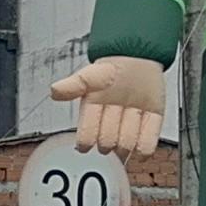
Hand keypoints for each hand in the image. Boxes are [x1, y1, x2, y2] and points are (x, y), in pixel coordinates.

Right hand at [49, 56, 169, 160]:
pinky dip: (144, 148)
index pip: (87, 136)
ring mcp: (131, 125)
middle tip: (114, 114)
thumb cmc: (112, 68)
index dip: (87, 140)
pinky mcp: (150, 123)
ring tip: (130, 115)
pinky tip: (142, 149)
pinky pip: (147, 146)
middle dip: (110, 133)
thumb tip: (54, 91)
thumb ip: (73, 85)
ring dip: (128, 135)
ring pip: (126, 145)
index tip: (85, 143)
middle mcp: (111, 123)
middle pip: (108, 142)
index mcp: (93, 113)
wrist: (138, 56)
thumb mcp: (90, 75)